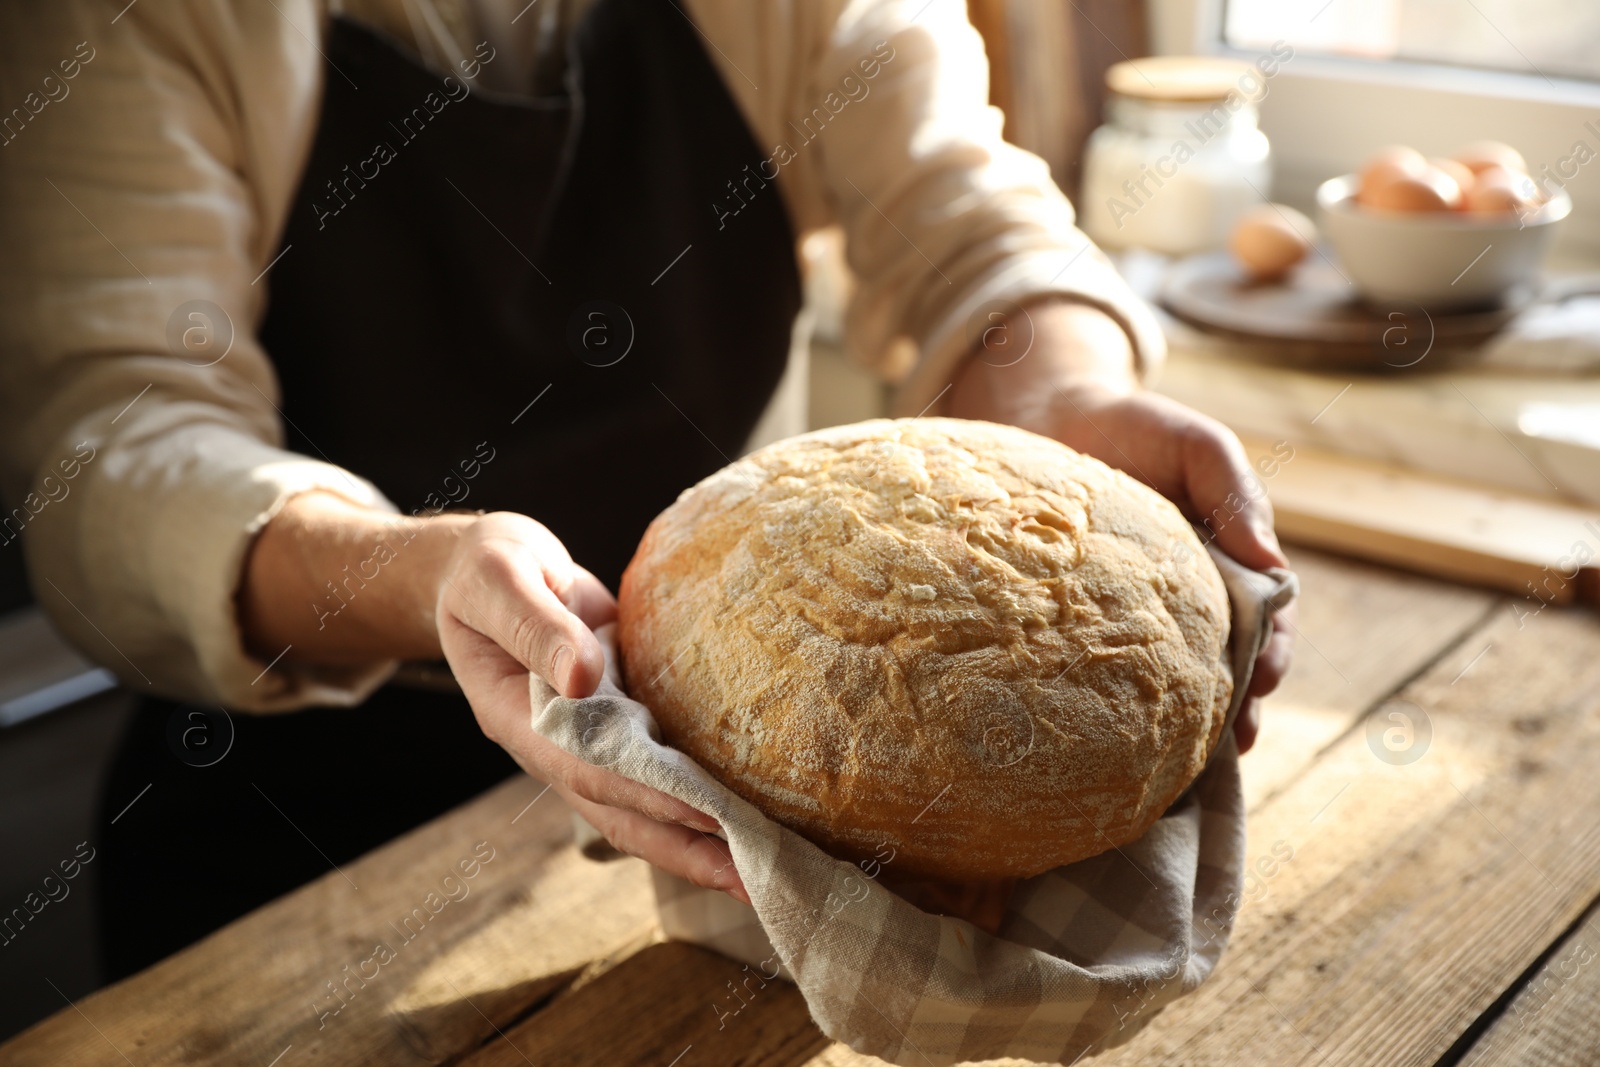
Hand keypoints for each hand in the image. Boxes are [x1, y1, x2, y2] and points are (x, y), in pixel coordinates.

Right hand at [435, 512, 749, 901]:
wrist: (484, 568)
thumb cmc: (485, 568)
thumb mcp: (498, 579)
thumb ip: (535, 625)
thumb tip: (579, 676)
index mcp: (519, 719)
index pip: (589, 772)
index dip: (647, 795)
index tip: (705, 814)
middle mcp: (556, 745)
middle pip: (622, 813)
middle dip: (685, 848)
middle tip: (755, 879)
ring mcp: (588, 739)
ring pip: (643, 805)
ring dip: (698, 838)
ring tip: (762, 868)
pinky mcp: (618, 718)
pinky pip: (658, 767)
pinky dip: (698, 793)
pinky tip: (748, 809)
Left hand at [1035, 386, 1294, 753]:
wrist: (1051, 417)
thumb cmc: (1136, 429)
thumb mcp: (1197, 446)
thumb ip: (1235, 493)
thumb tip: (1270, 561)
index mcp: (1229, 564)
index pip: (1266, 622)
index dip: (1271, 653)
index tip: (1265, 678)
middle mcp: (1191, 598)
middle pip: (1225, 663)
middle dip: (1237, 705)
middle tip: (1235, 738)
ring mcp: (1139, 614)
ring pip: (1172, 676)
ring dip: (1187, 718)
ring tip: (1189, 759)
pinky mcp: (1084, 618)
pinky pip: (1102, 668)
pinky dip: (1116, 706)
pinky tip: (1113, 741)